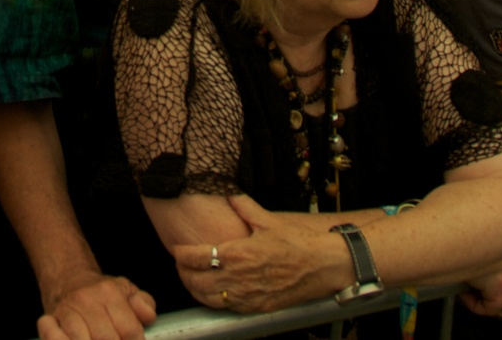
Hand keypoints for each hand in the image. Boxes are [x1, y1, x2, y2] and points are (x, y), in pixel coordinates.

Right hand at [36, 273, 156, 339]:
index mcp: (109, 292)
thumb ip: (143, 304)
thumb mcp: (127, 291)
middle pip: (106, 339)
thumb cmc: (102, 293)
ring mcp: (66, 310)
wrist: (68, 279)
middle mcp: (86, 300)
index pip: (129, 330)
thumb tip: (148, 316)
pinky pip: (52, 336)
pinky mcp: (48, 319)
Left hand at [171, 195, 330, 313]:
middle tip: (179, 264)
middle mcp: (240, 278)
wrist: (325, 265)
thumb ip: (243, 206)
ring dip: (195, 289)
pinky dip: (214, 300)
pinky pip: (227, 308)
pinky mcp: (258, 307)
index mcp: (239, 253)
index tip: (177, 248)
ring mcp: (248, 296)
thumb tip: (228, 192)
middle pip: (197, 281)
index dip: (182, 254)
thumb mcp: (268, 219)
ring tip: (191, 278)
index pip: (198, 257)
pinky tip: (213, 291)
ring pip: (209, 298)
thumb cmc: (299, 241)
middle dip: (183, 273)